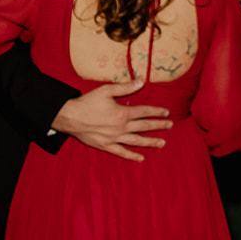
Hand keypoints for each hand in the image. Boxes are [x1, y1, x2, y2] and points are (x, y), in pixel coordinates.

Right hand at [50, 79, 173, 161]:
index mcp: (122, 113)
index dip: (157, 111)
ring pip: (136, 141)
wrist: (69, 117)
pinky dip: (132, 155)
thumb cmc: (88, 102)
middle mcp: (120, 127)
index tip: (166, 112)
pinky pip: (121, 152)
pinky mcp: (105, 146)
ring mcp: (114, 138)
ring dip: (150, 142)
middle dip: (159, 125)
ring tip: (162, 143)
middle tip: (170, 125)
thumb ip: (126, 87)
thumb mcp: (107, 90)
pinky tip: (141, 158)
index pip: (144, 111)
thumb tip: (142, 81)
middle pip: (144, 126)